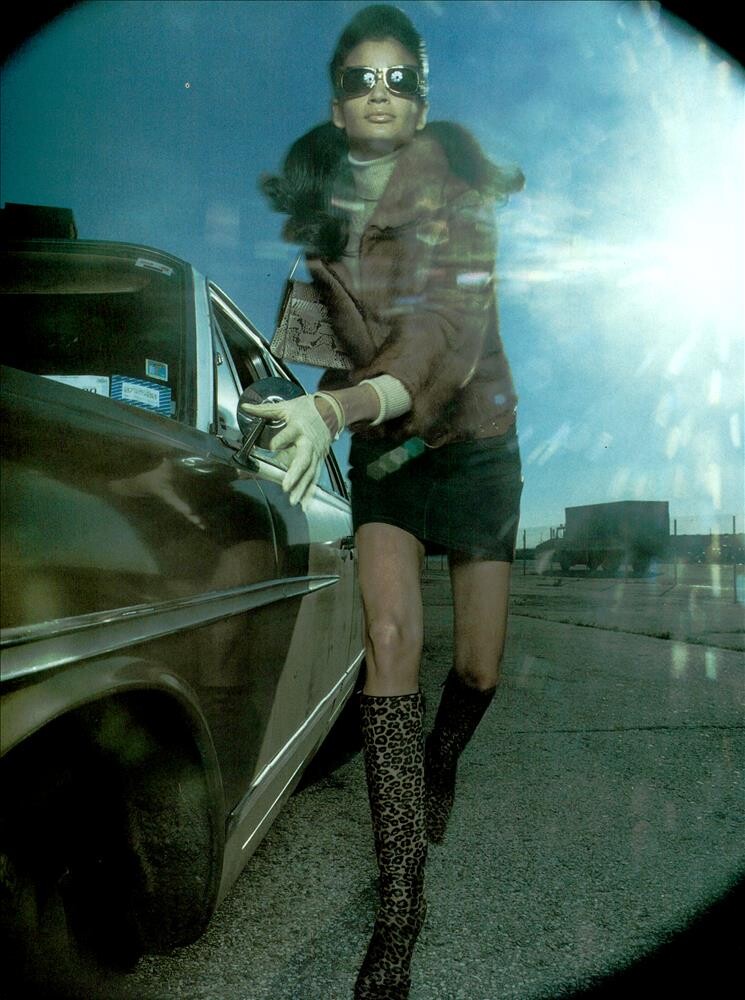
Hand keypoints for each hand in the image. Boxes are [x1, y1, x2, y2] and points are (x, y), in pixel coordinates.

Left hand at [239, 395, 330, 509]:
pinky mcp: (319, 460)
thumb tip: (245, 407)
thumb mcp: (286, 407)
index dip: (282, 439)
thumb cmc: (307, 409)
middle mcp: (308, 442)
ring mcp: (316, 453)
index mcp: (299, 427)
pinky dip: (310, 491)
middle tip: (286, 485)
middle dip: (295, 473)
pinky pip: (314, 477)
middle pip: (303, 459)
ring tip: (293, 500)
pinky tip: (305, 504)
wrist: (330, 410)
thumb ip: (264, 410)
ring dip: (302, 487)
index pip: (290, 433)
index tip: (272, 446)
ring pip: (310, 472)